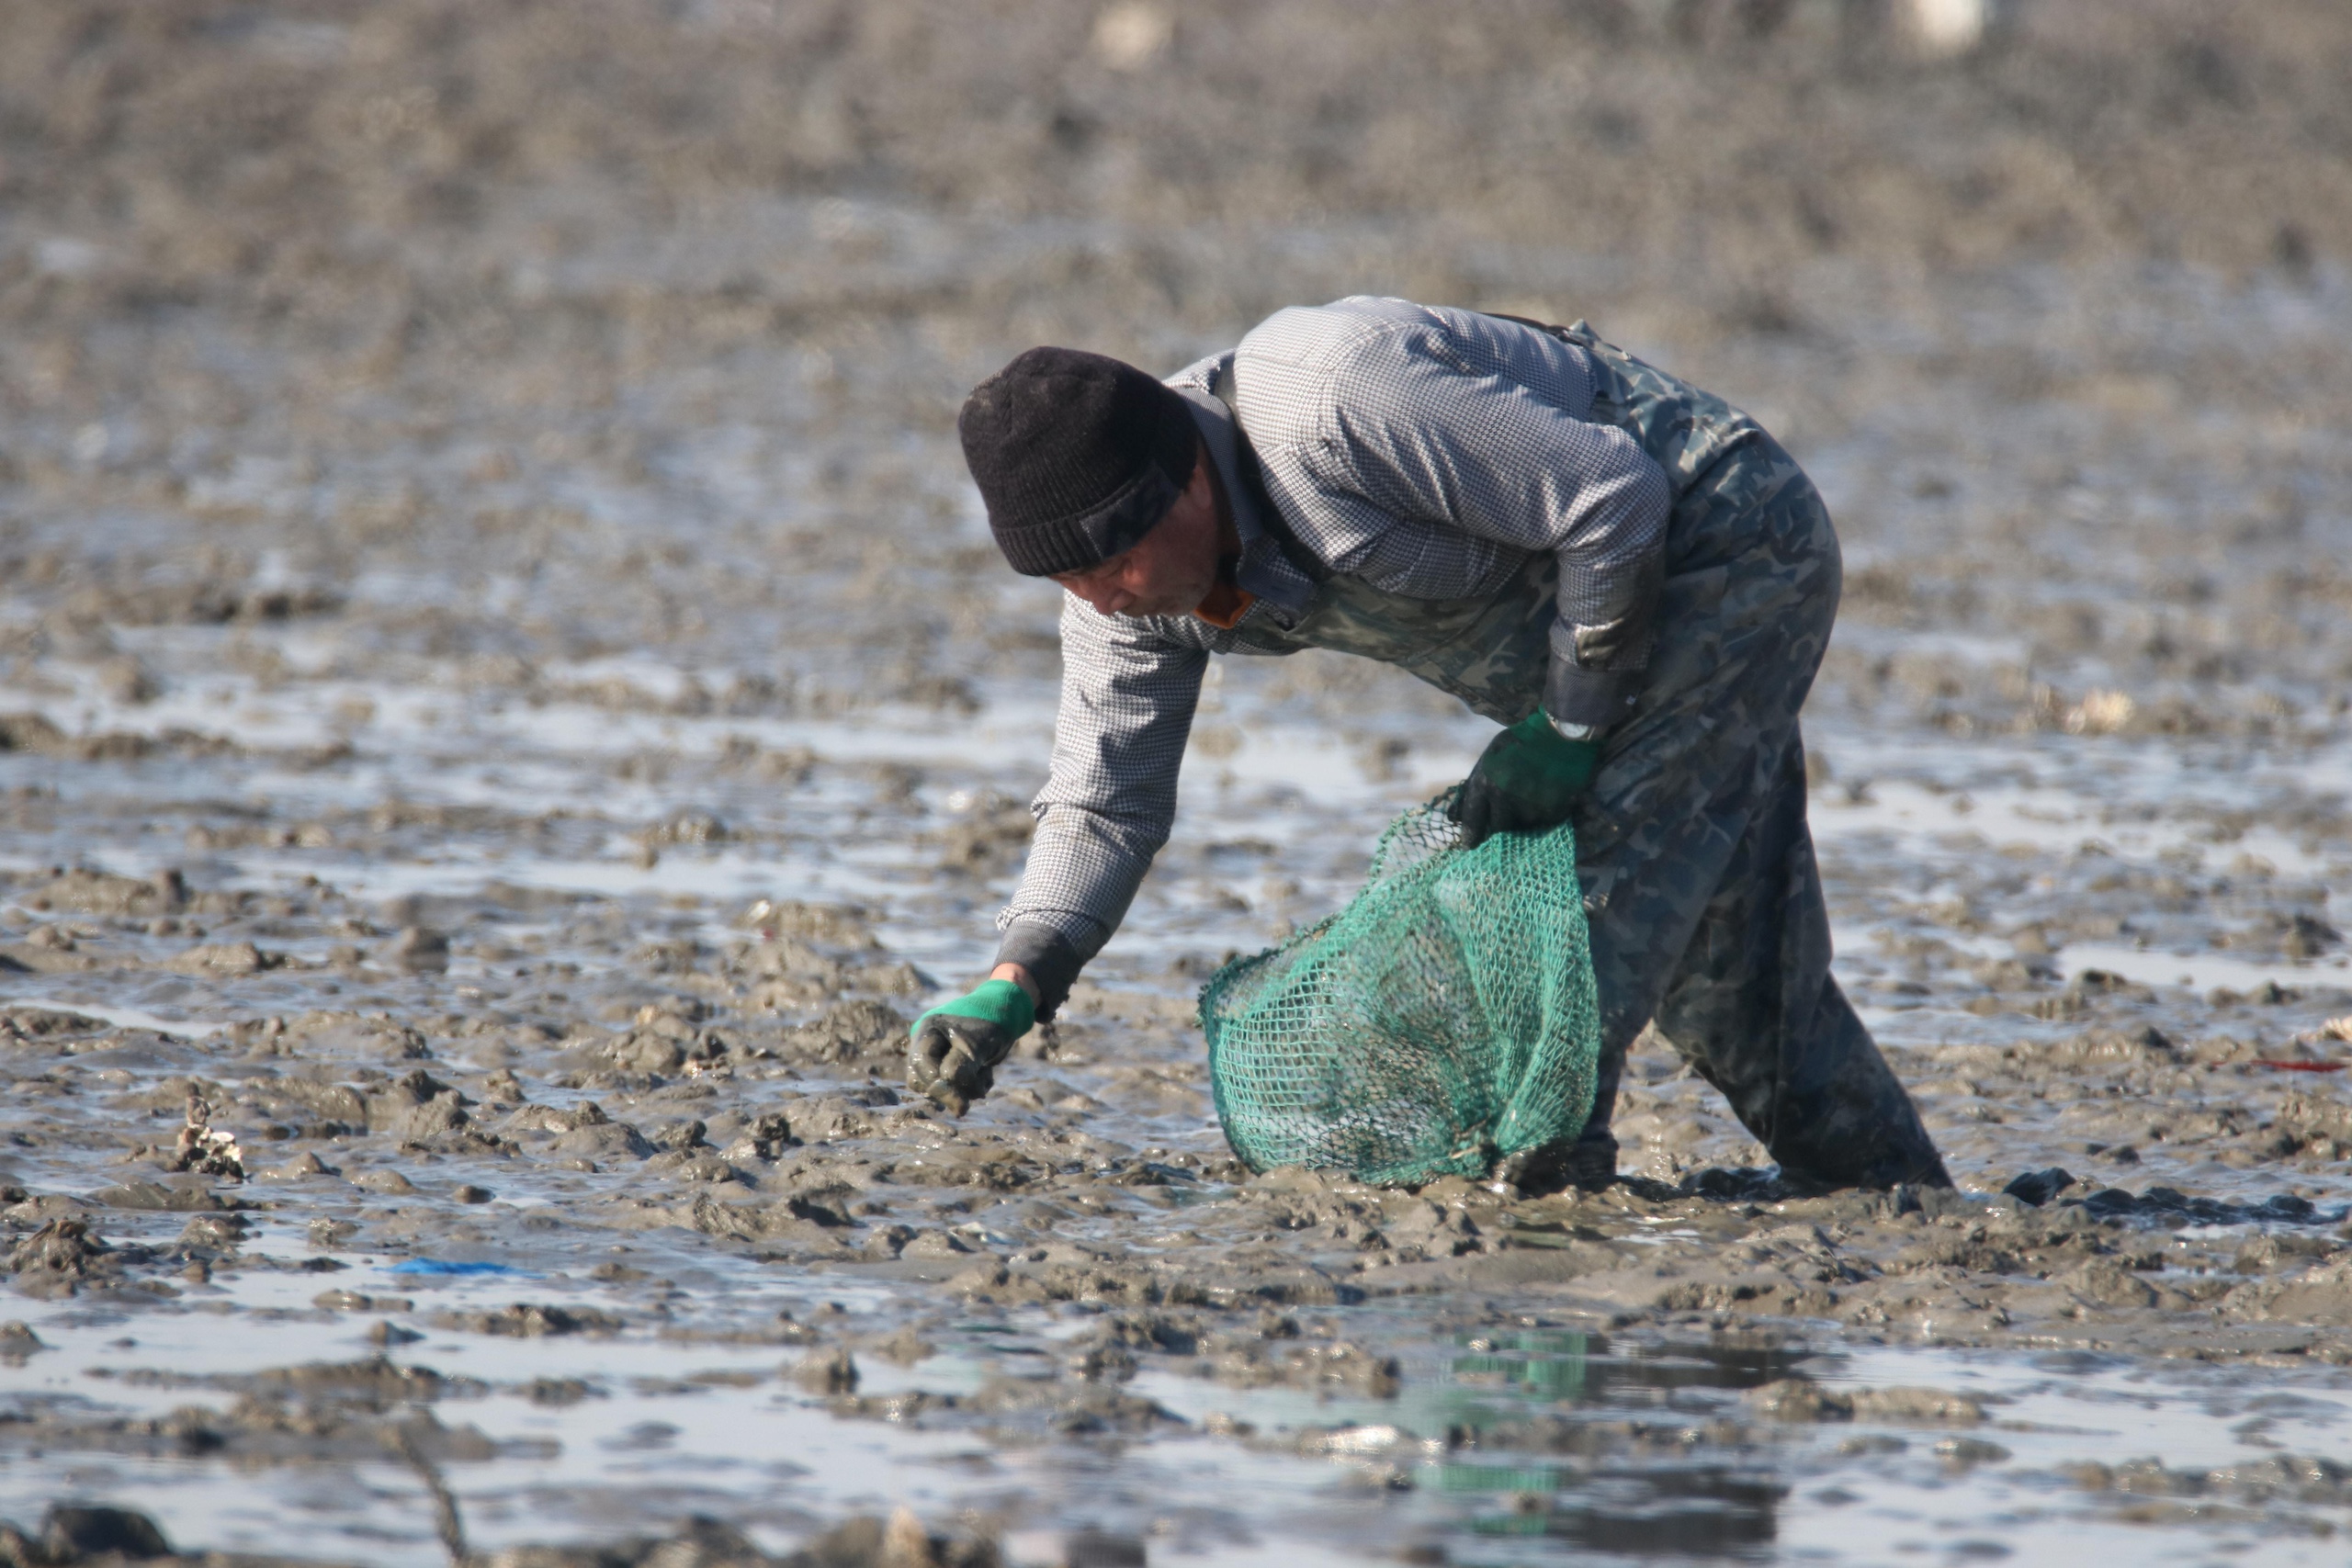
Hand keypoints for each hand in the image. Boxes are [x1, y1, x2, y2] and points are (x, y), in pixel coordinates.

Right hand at [906, 978, 1035, 1114]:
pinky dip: (972, 1087)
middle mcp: (928, 1043)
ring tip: (986, 1077)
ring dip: (964, 1090)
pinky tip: (987, 1074)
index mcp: (928, 1030)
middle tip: (970, 1102)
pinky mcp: (950, 1066)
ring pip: (938, 1087)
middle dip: (951, 1091)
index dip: (938, 1084)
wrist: (1007, 1012)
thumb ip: (961, 1071)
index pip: (922, 1063)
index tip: (960, 1103)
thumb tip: (956, 1106)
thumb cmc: (990, 1023)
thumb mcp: (976, 1045)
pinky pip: (954, 1087)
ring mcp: (938, 1055)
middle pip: (924, 1079)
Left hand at [1448, 710, 1599, 848]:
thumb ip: (1471, 787)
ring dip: (1521, 820)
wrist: (1563, 733)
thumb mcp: (1490, 756)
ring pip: (1521, 828)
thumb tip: (1452, 818)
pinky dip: (1541, 816)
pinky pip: (1542, 824)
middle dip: (1499, 827)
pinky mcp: (1553, 812)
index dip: (1471, 837)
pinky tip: (1544, 797)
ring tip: (1529, 799)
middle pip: (1498, 829)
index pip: (1473, 822)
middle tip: (1506, 817)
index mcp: (1486, 783)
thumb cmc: (1521, 742)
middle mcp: (1506, 798)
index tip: (1470, 845)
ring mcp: (1530, 807)